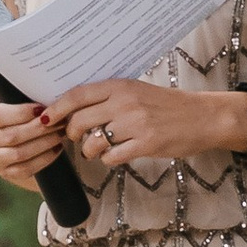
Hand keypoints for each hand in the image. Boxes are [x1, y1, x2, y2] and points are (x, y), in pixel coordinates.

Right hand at [0, 91, 61, 189]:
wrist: (19, 142)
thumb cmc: (23, 116)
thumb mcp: (18, 104)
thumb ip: (26, 98)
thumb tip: (49, 96)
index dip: (20, 113)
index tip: (41, 108)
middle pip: (13, 136)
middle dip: (40, 129)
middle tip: (60, 121)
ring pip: (20, 153)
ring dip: (44, 143)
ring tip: (60, 134)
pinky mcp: (6, 173)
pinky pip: (26, 168)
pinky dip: (45, 158)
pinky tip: (57, 148)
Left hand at [38, 76, 237, 171]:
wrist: (203, 117)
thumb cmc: (169, 106)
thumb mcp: (138, 92)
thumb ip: (110, 98)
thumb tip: (74, 109)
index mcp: (120, 86)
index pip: (77, 96)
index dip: (55, 109)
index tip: (44, 119)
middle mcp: (125, 103)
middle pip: (79, 121)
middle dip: (70, 134)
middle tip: (75, 139)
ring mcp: (135, 124)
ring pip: (92, 141)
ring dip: (89, 150)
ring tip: (97, 150)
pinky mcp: (146, 144)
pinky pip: (112, 157)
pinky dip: (109, 159)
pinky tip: (117, 155)